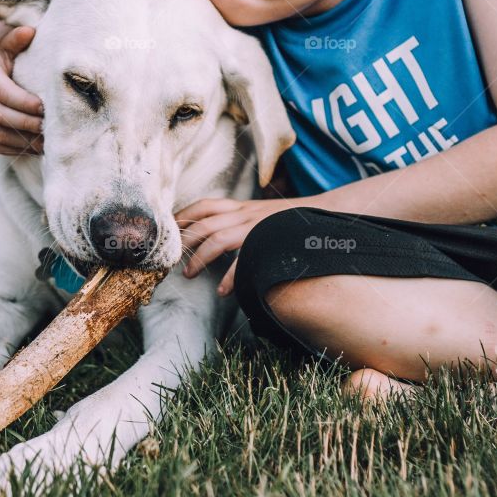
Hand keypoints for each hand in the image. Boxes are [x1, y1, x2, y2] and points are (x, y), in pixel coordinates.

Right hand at [0, 25, 43, 156]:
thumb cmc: (6, 64)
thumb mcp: (9, 49)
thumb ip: (18, 40)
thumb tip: (29, 31)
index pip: (6, 94)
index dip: (26, 103)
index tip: (46, 108)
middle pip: (3, 117)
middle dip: (29, 124)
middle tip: (50, 128)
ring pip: (0, 135)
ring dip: (24, 141)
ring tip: (47, 141)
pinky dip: (16, 149)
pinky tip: (35, 147)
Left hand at [175, 197, 295, 295]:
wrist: (326, 214)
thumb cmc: (290, 220)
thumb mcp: (261, 215)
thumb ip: (240, 222)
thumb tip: (216, 237)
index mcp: (242, 207)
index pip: (205, 205)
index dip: (184, 216)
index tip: (170, 231)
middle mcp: (245, 214)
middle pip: (204, 223)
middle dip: (185, 243)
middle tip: (173, 261)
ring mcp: (256, 226)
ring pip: (217, 239)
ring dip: (200, 259)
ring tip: (190, 275)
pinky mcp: (268, 241)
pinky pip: (244, 259)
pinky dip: (231, 277)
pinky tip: (224, 291)